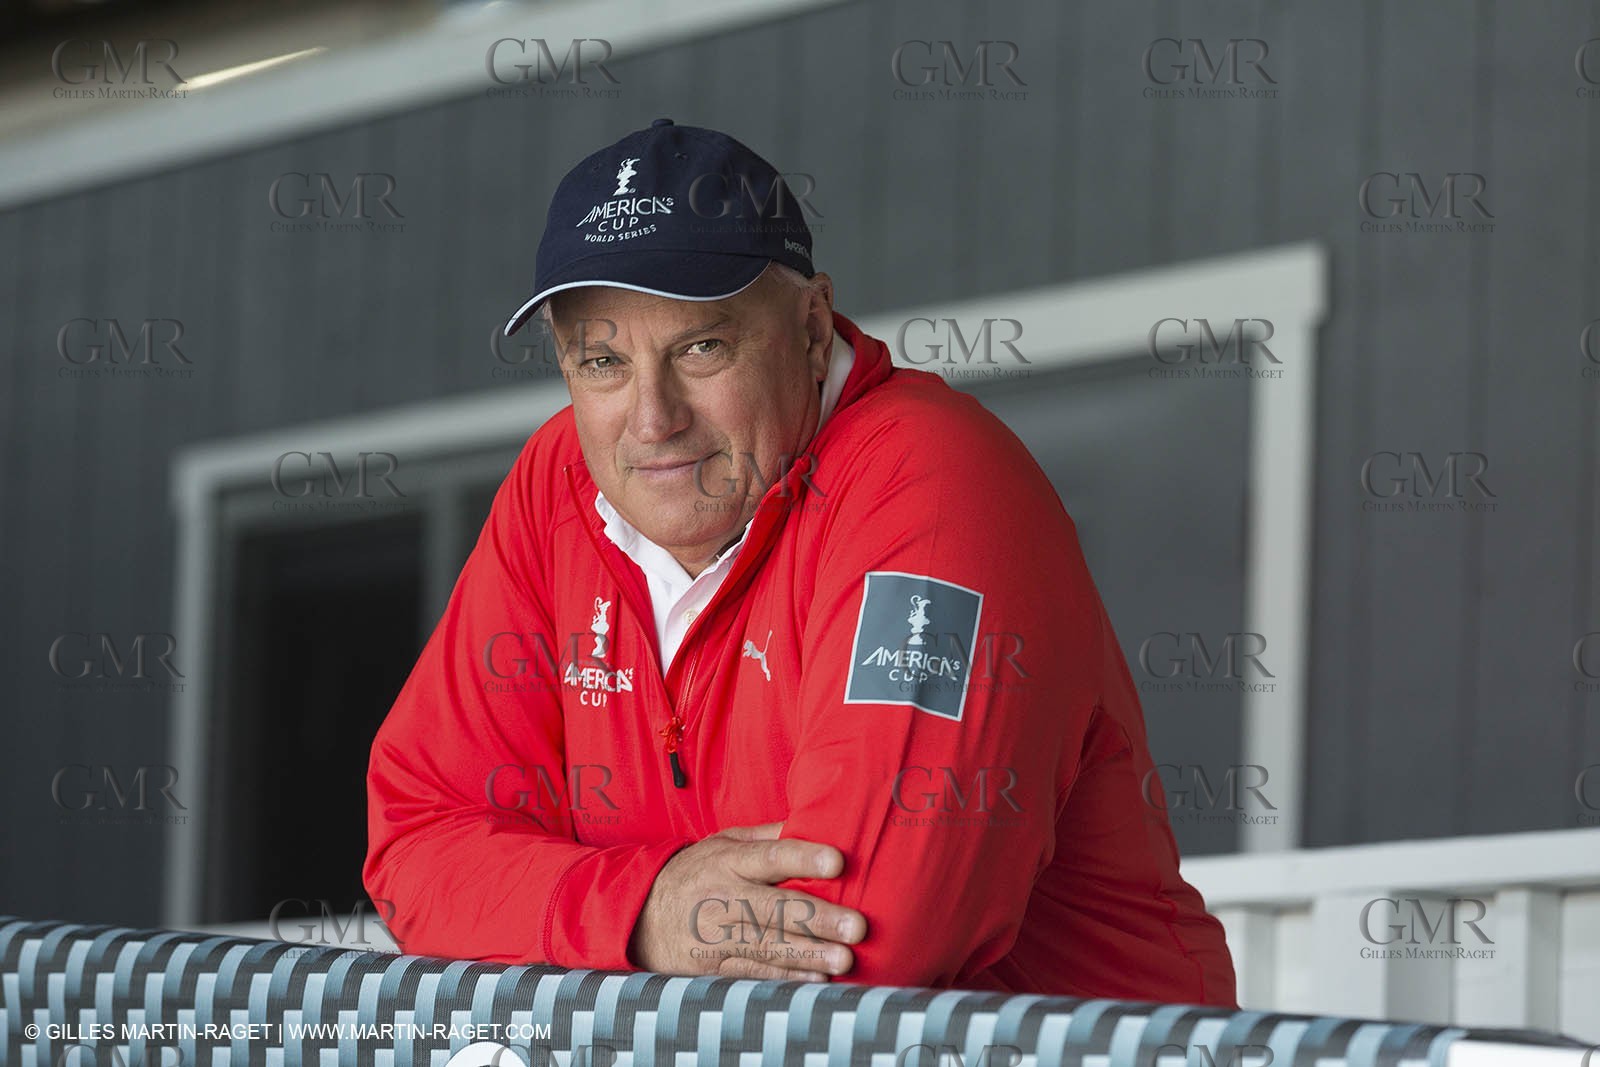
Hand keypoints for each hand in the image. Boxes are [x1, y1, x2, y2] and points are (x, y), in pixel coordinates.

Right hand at [628, 821, 867, 980]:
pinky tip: (815, 980)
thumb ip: (768, 836)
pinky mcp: (710, 965)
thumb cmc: (698, 872)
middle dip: (817, 918)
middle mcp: (722, 896)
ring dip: (808, 954)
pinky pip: (752, 972)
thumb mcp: (724, 843)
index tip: (838, 862)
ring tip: (844, 960)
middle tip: (857, 927)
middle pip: (774, 907)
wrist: (640, 914)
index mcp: (728, 859)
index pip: (770, 856)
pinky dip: (785, 977)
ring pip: (767, 945)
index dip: (803, 858)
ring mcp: (714, 934)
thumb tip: (816, 820)